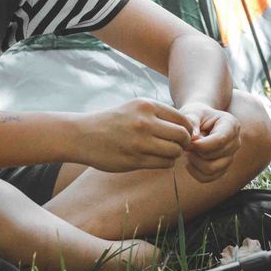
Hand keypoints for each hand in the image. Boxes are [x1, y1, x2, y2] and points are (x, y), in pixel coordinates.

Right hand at [78, 98, 194, 171]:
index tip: (182, 135)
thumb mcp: (135, 108)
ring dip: (174, 155)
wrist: (83, 135)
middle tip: (178, 146)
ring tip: (166, 153)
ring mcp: (139, 142)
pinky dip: (165, 163)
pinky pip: (163, 164)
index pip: (182, 119)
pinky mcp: (134, 160)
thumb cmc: (113, 121)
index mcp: (147, 106)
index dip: (187, 129)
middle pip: (182, 136)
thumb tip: (187, 128)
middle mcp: (145, 122)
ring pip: (175, 152)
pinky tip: (157, 159)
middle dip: (184, 143)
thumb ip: (159, 114)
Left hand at [183, 104, 242, 182]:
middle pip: (214, 155)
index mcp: (231, 125)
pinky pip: (207, 178)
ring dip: (194, 162)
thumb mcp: (192, 112)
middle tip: (185, 144)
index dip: (201, 144)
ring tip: (188, 151)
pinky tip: (189, 161)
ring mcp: (231, 157)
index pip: (220, 140)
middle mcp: (235, 142)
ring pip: (211, 169)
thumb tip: (193, 138)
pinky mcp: (223, 169)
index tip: (187, 142)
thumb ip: (191, 120)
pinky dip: (195, 172)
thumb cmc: (196, 115)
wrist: (200, 122)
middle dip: (196, 151)